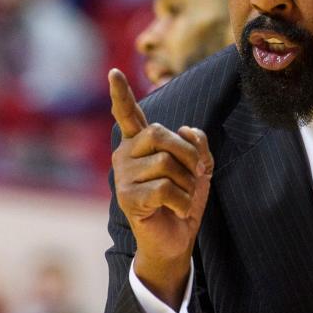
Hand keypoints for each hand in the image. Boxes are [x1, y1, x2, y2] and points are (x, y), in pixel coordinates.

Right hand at [109, 68, 213, 307]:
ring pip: (165, 164)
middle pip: (160, 135)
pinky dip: (182, 202)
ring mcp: (123, 177)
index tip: (113, 72)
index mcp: (140, 144)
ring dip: (187, 183)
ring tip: (183, 198)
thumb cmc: (183, 200)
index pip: (129, 114)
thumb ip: (197, 143)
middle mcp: (126, 155)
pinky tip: (177, 211)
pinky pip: (164, 188)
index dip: (121, 94)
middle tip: (196, 175)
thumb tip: (185, 129)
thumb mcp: (198, 168)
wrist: (175, 239)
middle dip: (188, 154)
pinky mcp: (127, 198)